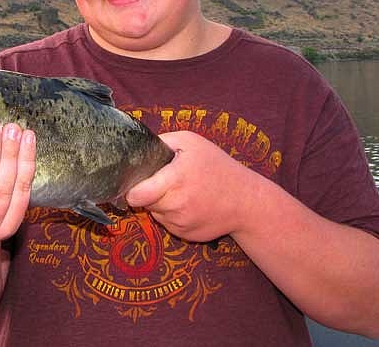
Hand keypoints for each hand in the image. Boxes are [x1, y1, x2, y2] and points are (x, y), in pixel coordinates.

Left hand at [125, 131, 257, 242]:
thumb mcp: (191, 142)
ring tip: (182, 191)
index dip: (132, 189)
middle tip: (167, 181)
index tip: (136, 182)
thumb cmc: (218, 167)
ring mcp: (181, 223)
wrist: (246, 201)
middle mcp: (177, 205)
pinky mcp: (185, 235)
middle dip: (149, 193)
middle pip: (145, 203)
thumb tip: (139, 149)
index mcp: (176, 179)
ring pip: (156, 213)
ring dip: (161, 204)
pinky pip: (167, 223)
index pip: (137, 195)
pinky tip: (189, 205)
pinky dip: (172, 215)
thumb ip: (162, 142)